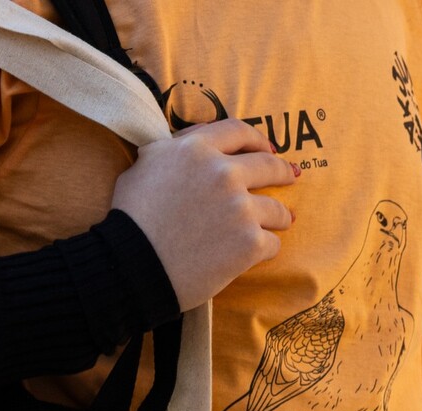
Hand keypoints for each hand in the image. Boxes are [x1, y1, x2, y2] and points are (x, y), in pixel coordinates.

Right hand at [112, 120, 297, 307]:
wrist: (130, 268)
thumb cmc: (129, 220)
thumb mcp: (143, 166)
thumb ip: (170, 150)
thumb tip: (183, 145)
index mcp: (197, 149)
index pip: (239, 132)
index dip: (258, 139)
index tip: (268, 148)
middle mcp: (223, 173)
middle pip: (268, 165)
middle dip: (283, 171)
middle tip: (292, 177)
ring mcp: (239, 209)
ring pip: (276, 208)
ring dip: (282, 215)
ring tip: (285, 222)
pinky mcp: (247, 244)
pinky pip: (271, 243)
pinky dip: (268, 248)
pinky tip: (263, 252)